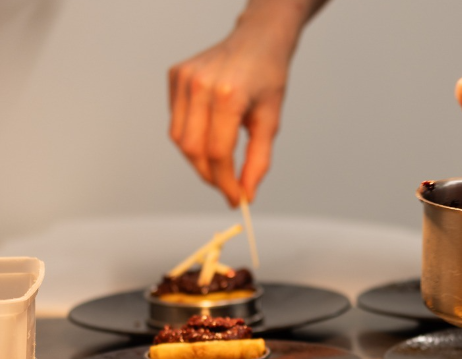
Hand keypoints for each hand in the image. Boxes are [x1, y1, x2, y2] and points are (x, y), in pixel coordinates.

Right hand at [169, 5, 300, 206]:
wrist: (258, 40)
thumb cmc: (268, 79)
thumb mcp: (270, 122)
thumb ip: (258, 161)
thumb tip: (246, 194)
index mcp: (229, 96)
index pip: (218, 153)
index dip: (225, 183)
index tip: (236, 200)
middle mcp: (201, 85)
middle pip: (193, 150)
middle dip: (210, 176)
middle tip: (228, 188)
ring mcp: (183, 78)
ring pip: (179, 139)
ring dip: (198, 160)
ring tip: (220, 165)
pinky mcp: (174, 76)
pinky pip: (176, 120)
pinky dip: (190, 138)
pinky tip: (209, 136)